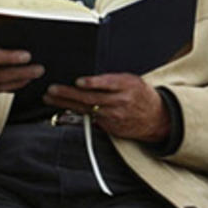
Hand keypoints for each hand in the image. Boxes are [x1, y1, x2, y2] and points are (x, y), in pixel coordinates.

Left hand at [45, 73, 170, 142]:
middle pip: (91, 98)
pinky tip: (61, 109)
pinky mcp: (110, 128)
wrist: (157, 118)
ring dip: (66, 103)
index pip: (108, 84)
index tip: (79, 81)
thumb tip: (87, 79)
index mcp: (127, 86)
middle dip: (69, 94)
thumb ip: (112, 80)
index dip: (93, 83)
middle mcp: (120, 102)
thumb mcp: (132, 81)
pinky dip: (74, 113)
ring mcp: (114, 117)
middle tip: (53, 89)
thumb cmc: (141, 95)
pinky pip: (90, 119)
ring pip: (86, 110)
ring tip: (50, 97)